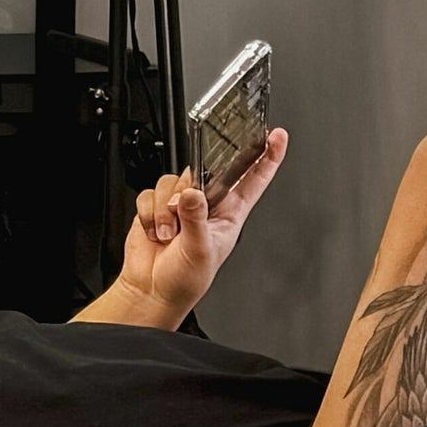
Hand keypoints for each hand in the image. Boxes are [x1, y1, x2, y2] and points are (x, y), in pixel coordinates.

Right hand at [100, 129, 286, 326]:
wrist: (152, 290)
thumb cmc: (186, 280)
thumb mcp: (200, 250)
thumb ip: (195, 219)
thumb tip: (191, 194)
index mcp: (230, 213)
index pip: (254, 179)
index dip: (267, 156)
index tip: (277, 136)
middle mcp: (207, 205)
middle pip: (203, 171)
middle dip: (191, 187)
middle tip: (186, 207)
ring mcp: (180, 205)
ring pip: (174, 180)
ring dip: (165, 209)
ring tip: (169, 232)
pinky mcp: (156, 207)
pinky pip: (150, 192)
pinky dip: (149, 213)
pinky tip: (155, 230)